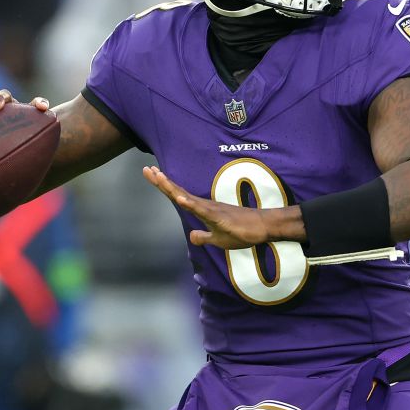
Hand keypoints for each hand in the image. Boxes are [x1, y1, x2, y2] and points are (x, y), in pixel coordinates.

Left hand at [143, 166, 273, 248]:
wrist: (263, 227)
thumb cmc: (243, 231)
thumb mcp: (219, 240)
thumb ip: (204, 237)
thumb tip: (192, 236)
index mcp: (202, 210)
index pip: (178, 196)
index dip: (164, 186)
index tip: (152, 173)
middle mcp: (204, 206)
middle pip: (178, 192)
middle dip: (161, 181)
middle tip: (146, 169)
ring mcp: (211, 209)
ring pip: (187, 197)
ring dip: (171, 188)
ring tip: (157, 177)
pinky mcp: (220, 216)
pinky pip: (202, 210)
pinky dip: (190, 203)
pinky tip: (179, 198)